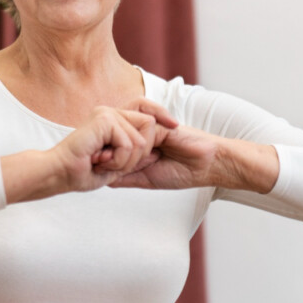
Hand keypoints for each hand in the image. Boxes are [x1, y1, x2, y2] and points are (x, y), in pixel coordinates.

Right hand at [38, 98, 178, 194]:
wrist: (59, 174)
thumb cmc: (82, 173)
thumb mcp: (116, 166)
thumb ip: (134, 157)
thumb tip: (156, 152)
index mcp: (113, 121)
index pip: (145, 109)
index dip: (162, 114)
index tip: (175, 125)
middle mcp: (111, 113)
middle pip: (149, 124)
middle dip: (141, 152)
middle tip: (115, 164)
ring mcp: (107, 114)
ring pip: (140, 139)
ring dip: (126, 161)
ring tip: (105, 164)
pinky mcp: (104, 120)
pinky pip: (129, 143)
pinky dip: (119, 160)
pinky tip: (102, 162)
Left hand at [112, 125, 278, 192]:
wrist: (207, 165)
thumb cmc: (181, 173)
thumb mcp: (145, 180)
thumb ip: (124, 177)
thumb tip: (100, 179)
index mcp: (135, 147)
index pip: (110, 146)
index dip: (101, 155)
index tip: (95, 166)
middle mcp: (139, 134)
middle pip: (112, 134)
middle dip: (106, 148)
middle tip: (101, 160)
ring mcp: (148, 126)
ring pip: (122, 129)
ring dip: (122, 147)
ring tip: (125, 159)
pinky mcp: (159, 122)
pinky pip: (141, 126)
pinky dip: (139, 143)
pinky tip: (148, 154)